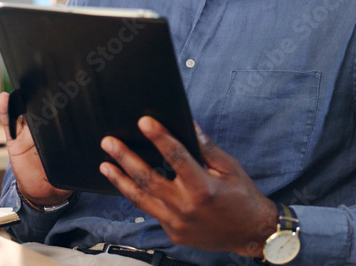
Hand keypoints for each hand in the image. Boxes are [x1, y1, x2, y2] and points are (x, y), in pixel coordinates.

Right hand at [0, 91, 72, 205]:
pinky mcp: (14, 140)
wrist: (44, 191)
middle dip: (42, 96)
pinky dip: (5, 110)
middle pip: (41, 107)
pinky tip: (4, 98)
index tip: (65, 88)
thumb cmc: (63, 175)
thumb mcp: (74, 163)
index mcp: (58, 131)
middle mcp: (42, 129)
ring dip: (21, 98)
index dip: (61, 100)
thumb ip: (79, 155)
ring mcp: (27, 133)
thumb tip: (93, 149)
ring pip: (23, 111)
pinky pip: (8, 123)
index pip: (60, 112)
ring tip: (21, 89)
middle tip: (45, 85)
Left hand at [99, 117, 277, 257]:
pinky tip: (125, 184)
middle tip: (109, 142)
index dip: (159, 137)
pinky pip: (151, 212)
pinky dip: (138, 197)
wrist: (250, 234)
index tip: (144, 122)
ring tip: (105, 164)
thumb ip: (206, 148)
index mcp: (203, 187)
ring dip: (121, 180)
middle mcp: (186, 207)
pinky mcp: (173, 233)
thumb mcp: (230, 167)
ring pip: (142, 199)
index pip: (176, 157)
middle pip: (149, 179)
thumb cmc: (242, 197)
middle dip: (125, 158)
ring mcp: (177, 223)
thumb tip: (188, 124)